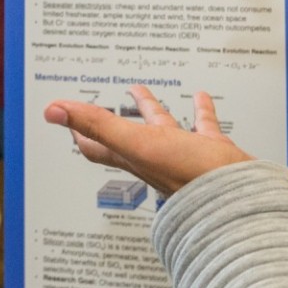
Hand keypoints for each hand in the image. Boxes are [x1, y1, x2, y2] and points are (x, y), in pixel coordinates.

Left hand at [44, 86, 251, 196]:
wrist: (235, 197)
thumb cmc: (187, 174)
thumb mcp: (135, 142)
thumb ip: (96, 124)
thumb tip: (52, 110)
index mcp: (133, 156)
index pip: (96, 146)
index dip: (81, 131)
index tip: (69, 118)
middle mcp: (155, 156)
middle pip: (127, 135)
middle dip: (115, 116)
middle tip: (105, 99)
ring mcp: (182, 155)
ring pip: (163, 128)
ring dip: (154, 110)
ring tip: (144, 90)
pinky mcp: (209, 152)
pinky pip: (202, 127)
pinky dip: (200, 112)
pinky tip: (200, 97)